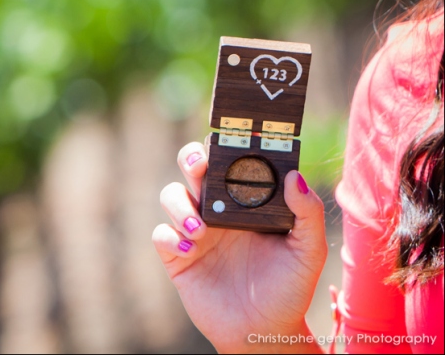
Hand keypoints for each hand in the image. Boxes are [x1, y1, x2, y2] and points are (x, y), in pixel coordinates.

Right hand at [153, 142, 326, 353]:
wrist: (264, 331)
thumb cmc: (289, 289)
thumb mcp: (308, 252)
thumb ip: (308, 215)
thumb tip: (295, 177)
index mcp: (245, 202)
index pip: (229, 162)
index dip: (224, 146)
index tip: (228, 139)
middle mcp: (217, 210)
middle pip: (193, 169)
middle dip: (191, 159)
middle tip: (199, 167)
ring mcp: (195, 232)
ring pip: (171, 196)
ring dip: (179, 205)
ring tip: (201, 230)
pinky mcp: (178, 257)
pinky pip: (160, 235)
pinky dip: (169, 236)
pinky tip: (189, 249)